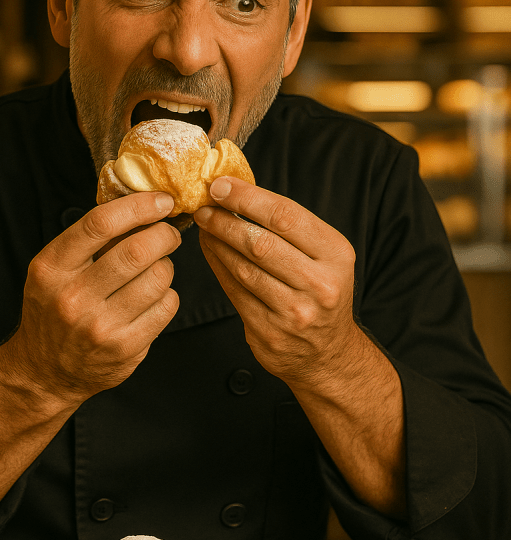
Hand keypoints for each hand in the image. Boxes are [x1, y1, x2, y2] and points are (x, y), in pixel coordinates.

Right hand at [3, 191, 179, 410]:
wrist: (45, 371)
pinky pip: (166, 306)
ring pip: (158, 278)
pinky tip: (154, 297)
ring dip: (166, 266)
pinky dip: (168, 295)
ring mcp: (99, 326)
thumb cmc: (54, 310)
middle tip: (168, 234)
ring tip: (156, 269)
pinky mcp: (124, 349)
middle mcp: (72, 297)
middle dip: (164, 235)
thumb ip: (89, 241)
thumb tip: (141, 204)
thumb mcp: (53, 270)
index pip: (99, 223)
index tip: (161, 201)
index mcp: (51, 268)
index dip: (138, 206)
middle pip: (136, 250)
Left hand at [194, 177, 359, 389]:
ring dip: (217, 242)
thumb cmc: (320, 293)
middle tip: (204, 206)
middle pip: (260, 242)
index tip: (222, 186)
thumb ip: (289, 227)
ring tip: (204, 225)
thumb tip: (237, 193)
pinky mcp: (269, 332)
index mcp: (336, 255)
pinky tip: (210, 251)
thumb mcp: (324, 255)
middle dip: (225, 220)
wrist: (328, 354)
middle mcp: (320, 284)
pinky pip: (235, 292)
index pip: (286, 216)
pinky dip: (217, 266)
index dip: (248, 197)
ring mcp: (294, 312)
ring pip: (244, 267)